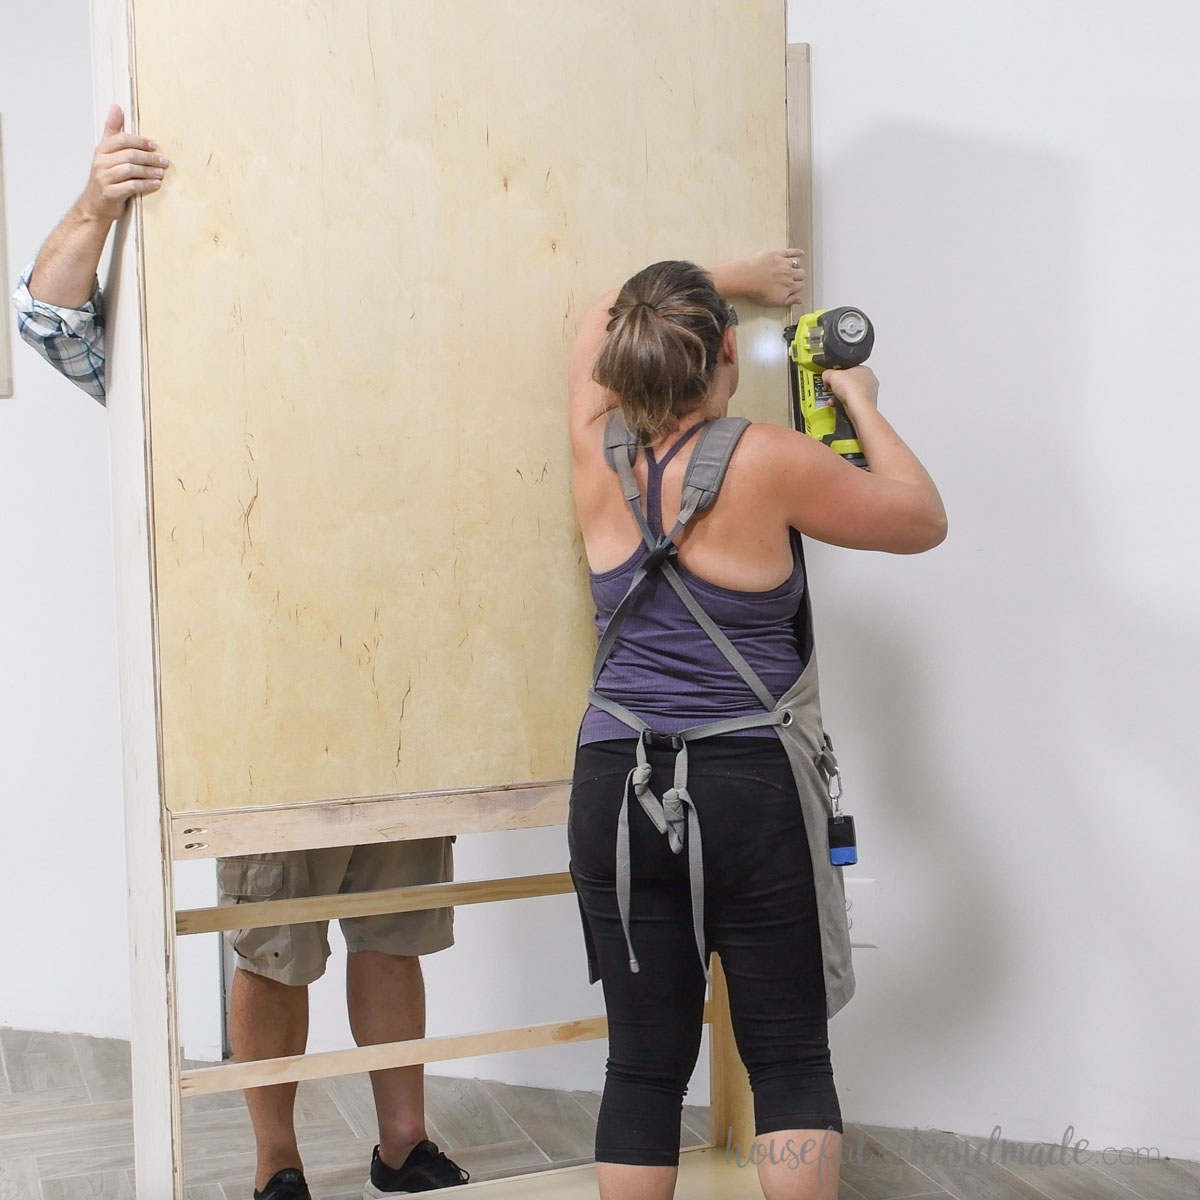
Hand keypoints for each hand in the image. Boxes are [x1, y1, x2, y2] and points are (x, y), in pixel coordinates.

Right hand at [77, 105, 168, 223]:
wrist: (95, 205)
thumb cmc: (106, 178)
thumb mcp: (106, 153)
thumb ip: (113, 131)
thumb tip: (115, 107)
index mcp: (101, 150)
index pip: (122, 139)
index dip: (140, 141)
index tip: (154, 145)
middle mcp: (101, 162)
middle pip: (129, 155)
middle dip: (149, 157)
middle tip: (164, 161)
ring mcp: (104, 178)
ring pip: (130, 170)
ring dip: (149, 171)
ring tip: (162, 172)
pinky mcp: (110, 193)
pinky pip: (131, 186)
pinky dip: (146, 184)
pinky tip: (156, 184)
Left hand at [729, 248, 807, 307]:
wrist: (746, 278)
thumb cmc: (756, 291)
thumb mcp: (774, 302)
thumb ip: (788, 301)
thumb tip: (799, 300)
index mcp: (789, 287)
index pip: (800, 286)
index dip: (798, 287)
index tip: (795, 287)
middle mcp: (789, 274)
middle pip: (801, 274)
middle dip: (799, 277)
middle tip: (794, 277)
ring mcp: (784, 263)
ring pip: (797, 263)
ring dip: (796, 266)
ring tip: (793, 267)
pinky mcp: (778, 254)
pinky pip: (791, 252)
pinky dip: (797, 252)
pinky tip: (800, 253)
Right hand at [822, 365, 878, 417]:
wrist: (858, 409)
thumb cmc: (853, 390)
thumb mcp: (832, 375)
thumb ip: (827, 373)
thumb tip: (826, 376)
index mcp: (865, 370)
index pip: (848, 368)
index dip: (838, 373)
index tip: (832, 378)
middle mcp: (869, 381)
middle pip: (848, 382)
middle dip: (838, 386)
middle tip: (832, 388)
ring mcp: (868, 394)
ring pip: (849, 394)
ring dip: (838, 396)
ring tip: (833, 398)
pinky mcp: (865, 405)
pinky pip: (851, 403)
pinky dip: (842, 404)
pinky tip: (837, 405)